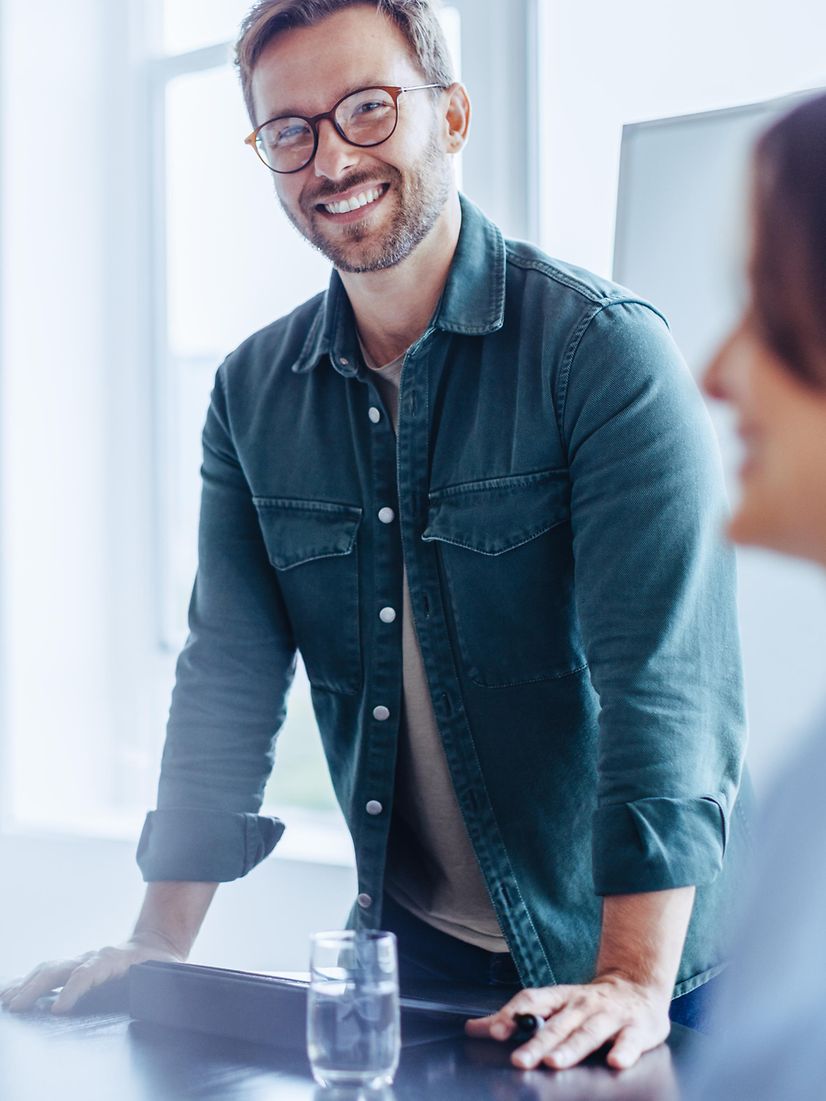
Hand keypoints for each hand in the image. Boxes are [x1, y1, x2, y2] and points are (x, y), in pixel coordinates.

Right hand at [0, 937, 183, 1014]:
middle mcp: (94, 957)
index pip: (88, 973)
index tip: (57, 1010)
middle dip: (36, 987)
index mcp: (115, 959)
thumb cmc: (161, 964)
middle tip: (16, 1007)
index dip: (72, 990)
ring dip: (26, 984)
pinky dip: (28, 982)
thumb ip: (159, 983)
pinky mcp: (76, 967)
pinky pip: (48, 973)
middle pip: (60, 968)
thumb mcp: (166, 973)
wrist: (157, 942)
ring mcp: (82, 960)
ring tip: (6, 1001)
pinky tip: (11, 994)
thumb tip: (155, 994)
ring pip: (49, 968)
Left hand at [464, 973, 671, 1070]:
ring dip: (571, 1048)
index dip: (513, 1014)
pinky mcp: (637, 1029)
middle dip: (537, 1042)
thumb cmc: (588, 1003)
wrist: (639, 986)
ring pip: (588, 1033)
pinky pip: (630, 1041)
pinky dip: (624, 1051)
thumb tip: (473, 1028)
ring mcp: (610, 1016)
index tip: (495, 1031)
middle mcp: (583, 1005)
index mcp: (561, 998)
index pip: (533, 1001)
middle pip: (557, 1024)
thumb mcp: (554, 1004)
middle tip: (519, 1060)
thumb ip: (517, 1017)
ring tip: (554, 1062)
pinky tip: (616, 1062)